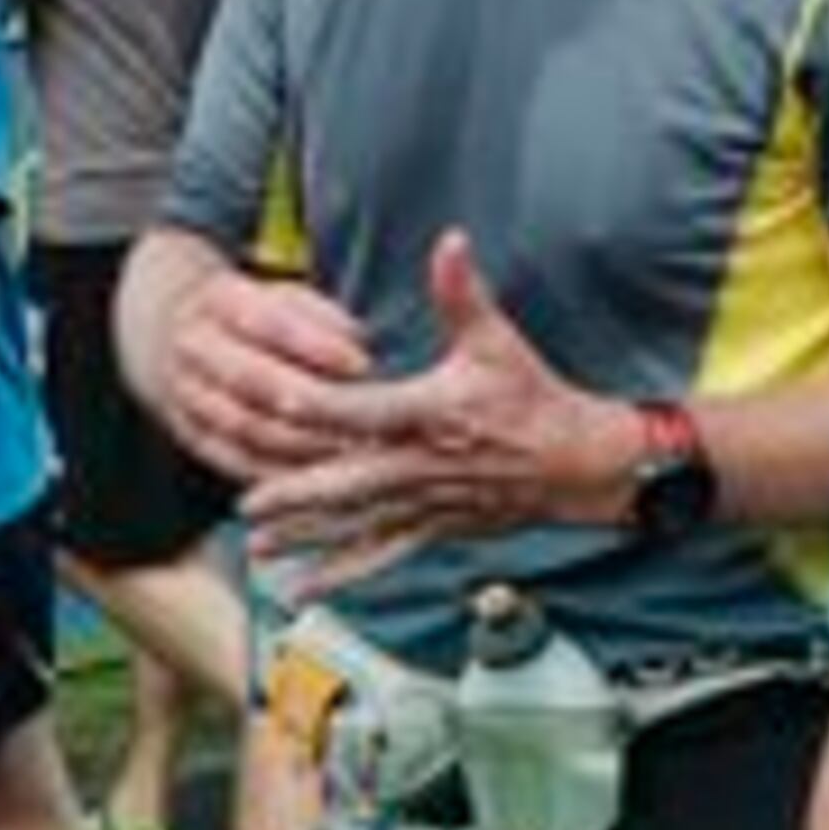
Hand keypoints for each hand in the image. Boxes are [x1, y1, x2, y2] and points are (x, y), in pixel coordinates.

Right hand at [151, 262, 383, 486]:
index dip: (315, 345)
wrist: (181, 338)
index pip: (265, 320)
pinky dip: (281, 472)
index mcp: (218, 300)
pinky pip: (236, 460)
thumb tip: (357, 343)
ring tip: (352, 450)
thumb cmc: (258, 319)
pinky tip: (323, 475)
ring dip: (301, 443)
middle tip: (364, 420)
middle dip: (310, 402)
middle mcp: (194, 346)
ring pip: (244, 426)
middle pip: (250, 379)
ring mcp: (186, 394)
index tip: (362, 364)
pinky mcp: (192, 436)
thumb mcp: (286, 299)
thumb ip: (321, 316)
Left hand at [243, 229, 624, 592]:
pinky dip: (342, 573)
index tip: (275, 403)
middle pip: (348, 482)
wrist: (579, 463)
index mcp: (429, 414)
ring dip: (307, 537)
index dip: (317, 406)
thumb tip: (450, 240)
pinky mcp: (433, 526)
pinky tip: (304, 589)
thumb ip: (463, 294)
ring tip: (258, 545)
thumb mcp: (498, 341)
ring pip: (357, 524)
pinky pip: (381, 553)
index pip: (363, 411)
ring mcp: (426, 503)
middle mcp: (422, 465)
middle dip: (297, 494)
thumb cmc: (535, 398)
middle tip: (249, 503)